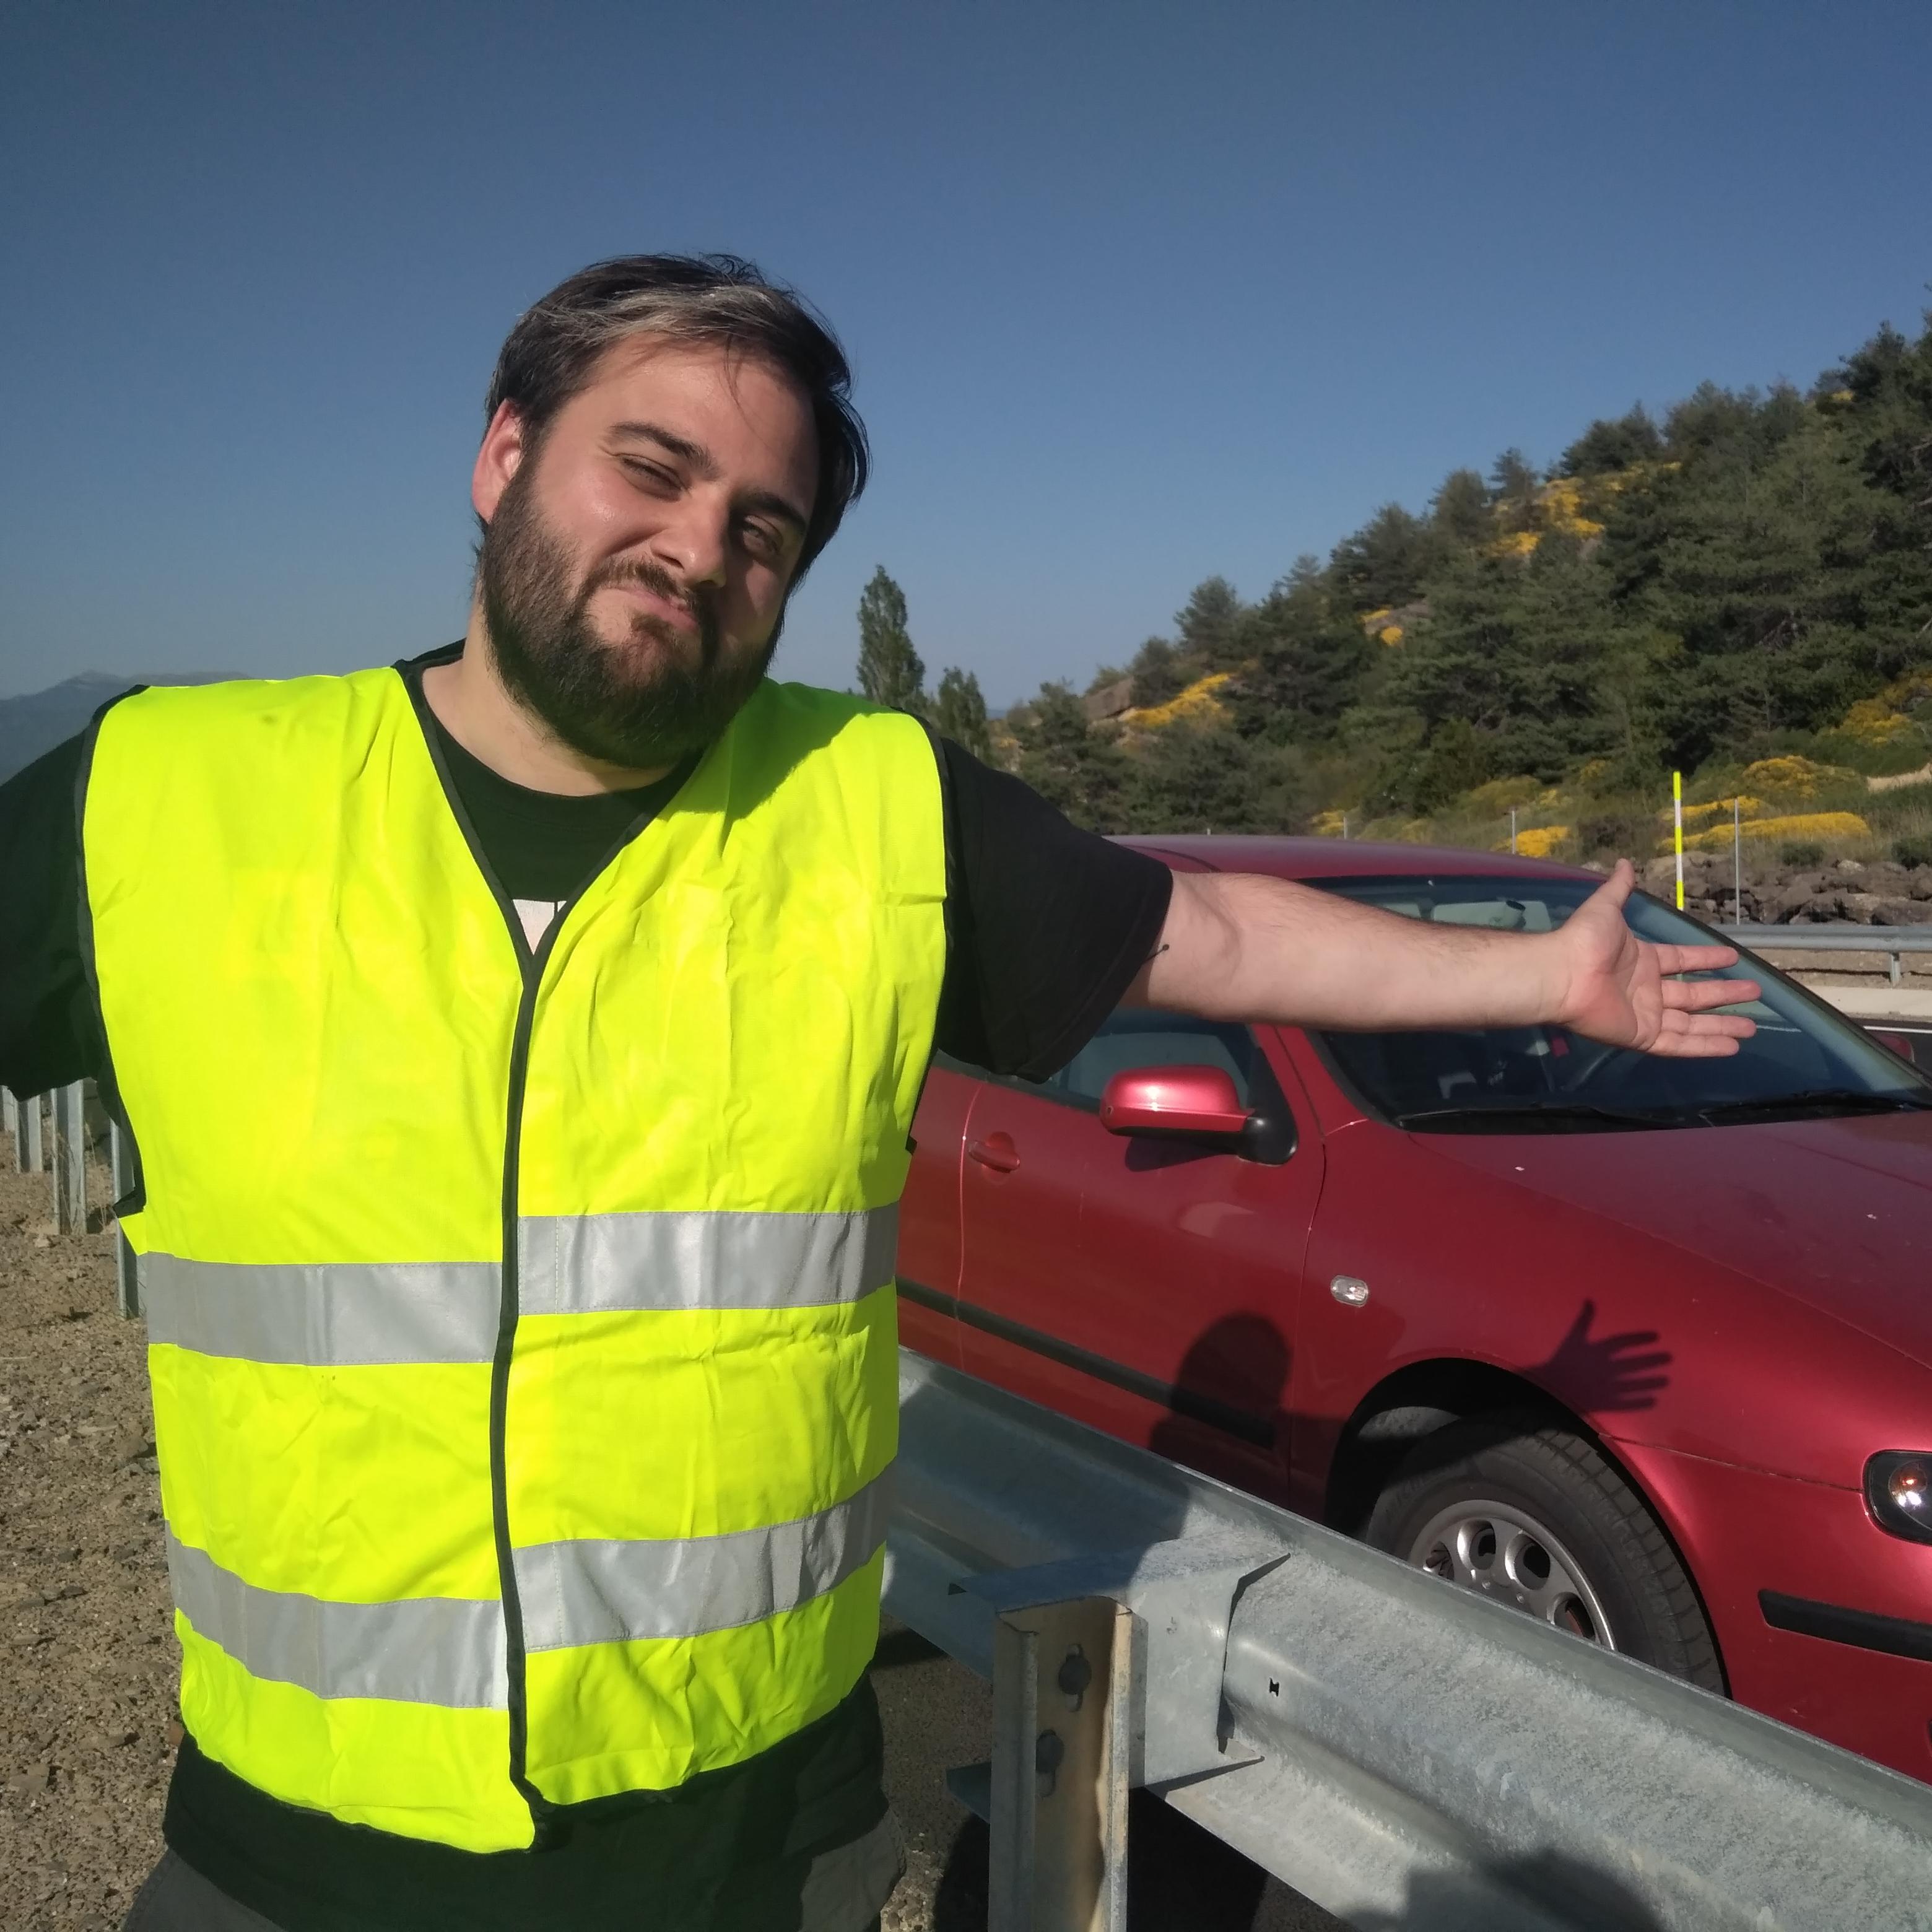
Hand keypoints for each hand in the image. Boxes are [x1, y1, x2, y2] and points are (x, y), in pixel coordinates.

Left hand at [1552, 861, 1760, 1055]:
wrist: (1562, 974)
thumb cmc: (1584, 941)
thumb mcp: (1605, 907)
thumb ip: (1619, 889)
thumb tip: (1624, 862)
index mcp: (1642, 960)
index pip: (1682, 961)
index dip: (1706, 959)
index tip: (1732, 958)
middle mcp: (1646, 989)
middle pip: (1694, 995)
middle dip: (1724, 994)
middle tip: (1755, 992)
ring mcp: (1645, 1015)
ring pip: (1692, 1023)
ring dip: (1722, 1025)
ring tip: (1752, 1028)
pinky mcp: (1642, 1036)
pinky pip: (1679, 1043)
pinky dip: (1705, 1046)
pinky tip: (1732, 1047)